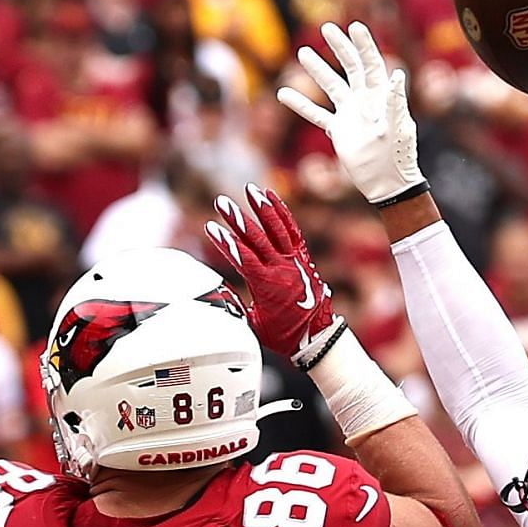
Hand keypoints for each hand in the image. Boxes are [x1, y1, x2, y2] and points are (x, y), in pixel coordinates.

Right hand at [204, 184, 338, 359]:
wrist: (317, 337)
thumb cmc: (283, 335)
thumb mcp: (254, 325)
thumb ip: (236, 307)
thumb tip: (214, 293)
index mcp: (268, 286)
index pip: (245, 259)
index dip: (227, 243)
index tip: (211, 227)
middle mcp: (283, 269)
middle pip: (258, 239)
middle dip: (238, 220)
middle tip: (221, 202)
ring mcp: (295, 261)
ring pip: (278, 229)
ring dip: (263, 208)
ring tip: (250, 189)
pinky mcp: (302, 256)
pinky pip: (292, 230)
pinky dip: (282, 212)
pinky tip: (271, 196)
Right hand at [279, 21, 423, 204]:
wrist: (386, 182)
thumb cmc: (398, 155)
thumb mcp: (398, 128)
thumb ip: (395, 102)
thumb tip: (397, 75)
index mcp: (381, 95)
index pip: (371, 63)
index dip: (364, 45)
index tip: (354, 26)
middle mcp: (364, 100)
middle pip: (350, 67)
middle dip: (339, 47)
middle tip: (326, 28)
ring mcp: (349, 114)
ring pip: (330, 86)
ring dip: (317, 70)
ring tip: (302, 53)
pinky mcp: (338, 130)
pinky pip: (316, 114)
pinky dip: (300, 105)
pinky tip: (283, 94)